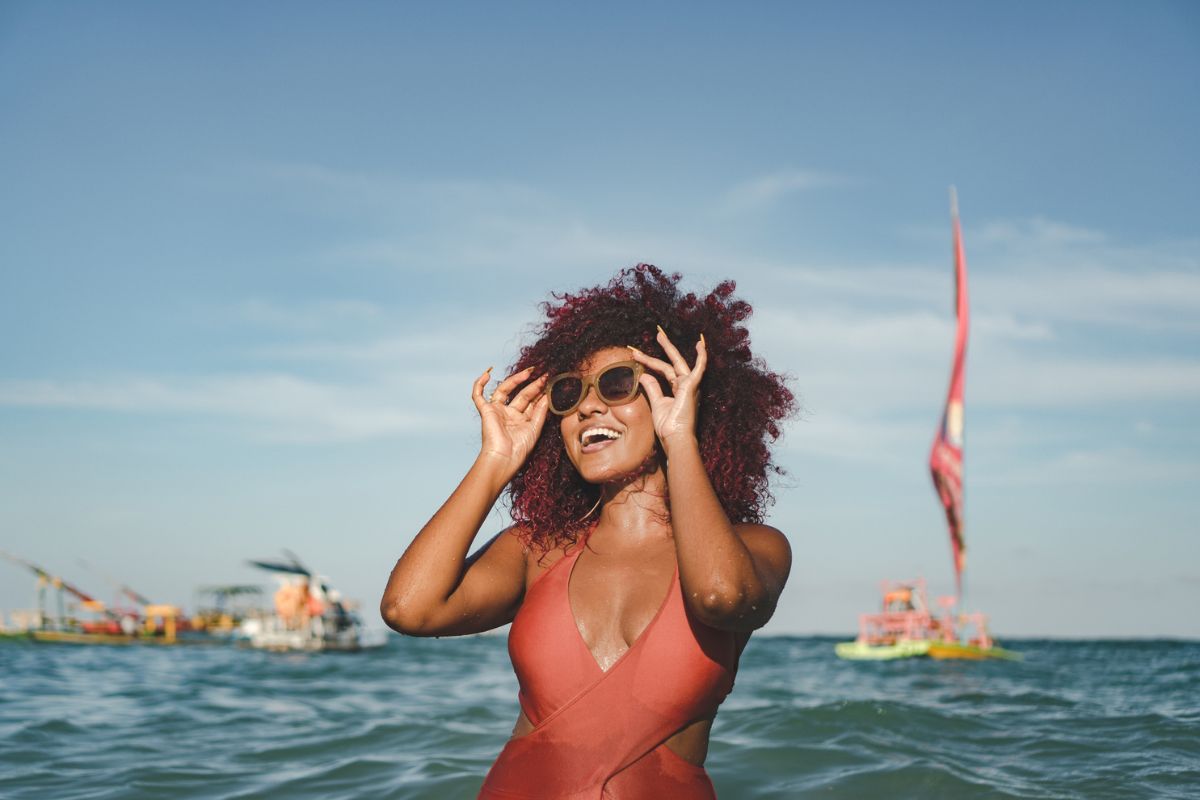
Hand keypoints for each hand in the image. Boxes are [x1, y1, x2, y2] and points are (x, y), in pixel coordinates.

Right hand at [471, 366, 549, 476]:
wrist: (504, 458)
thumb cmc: (519, 449)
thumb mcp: (535, 428)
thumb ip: (540, 411)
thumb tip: (547, 395)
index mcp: (521, 420)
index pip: (531, 402)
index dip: (540, 392)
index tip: (550, 383)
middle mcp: (509, 414)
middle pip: (522, 394)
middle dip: (533, 385)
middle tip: (544, 375)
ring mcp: (497, 412)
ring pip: (505, 390)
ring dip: (516, 379)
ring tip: (530, 372)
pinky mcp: (486, 411)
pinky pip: (478, 396)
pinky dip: (479, 384)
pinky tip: (488, 373)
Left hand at [628, 328, 705, 453]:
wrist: (675, 437)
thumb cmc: (668, 426)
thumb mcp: (657, 403)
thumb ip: (652, 388)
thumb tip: (644, 374)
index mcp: (678, 390)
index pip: (663, 371)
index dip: (649, 362)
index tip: (636, 356)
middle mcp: (685, 385)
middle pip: (671, 363)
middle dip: (664, 348)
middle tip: (657, 334)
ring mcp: (689, 385)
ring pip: (675, 363)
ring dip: (668, 348)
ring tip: (659, 335)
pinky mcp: (692, 386)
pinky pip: (699, 368)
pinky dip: (701, 356)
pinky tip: (700, 344)